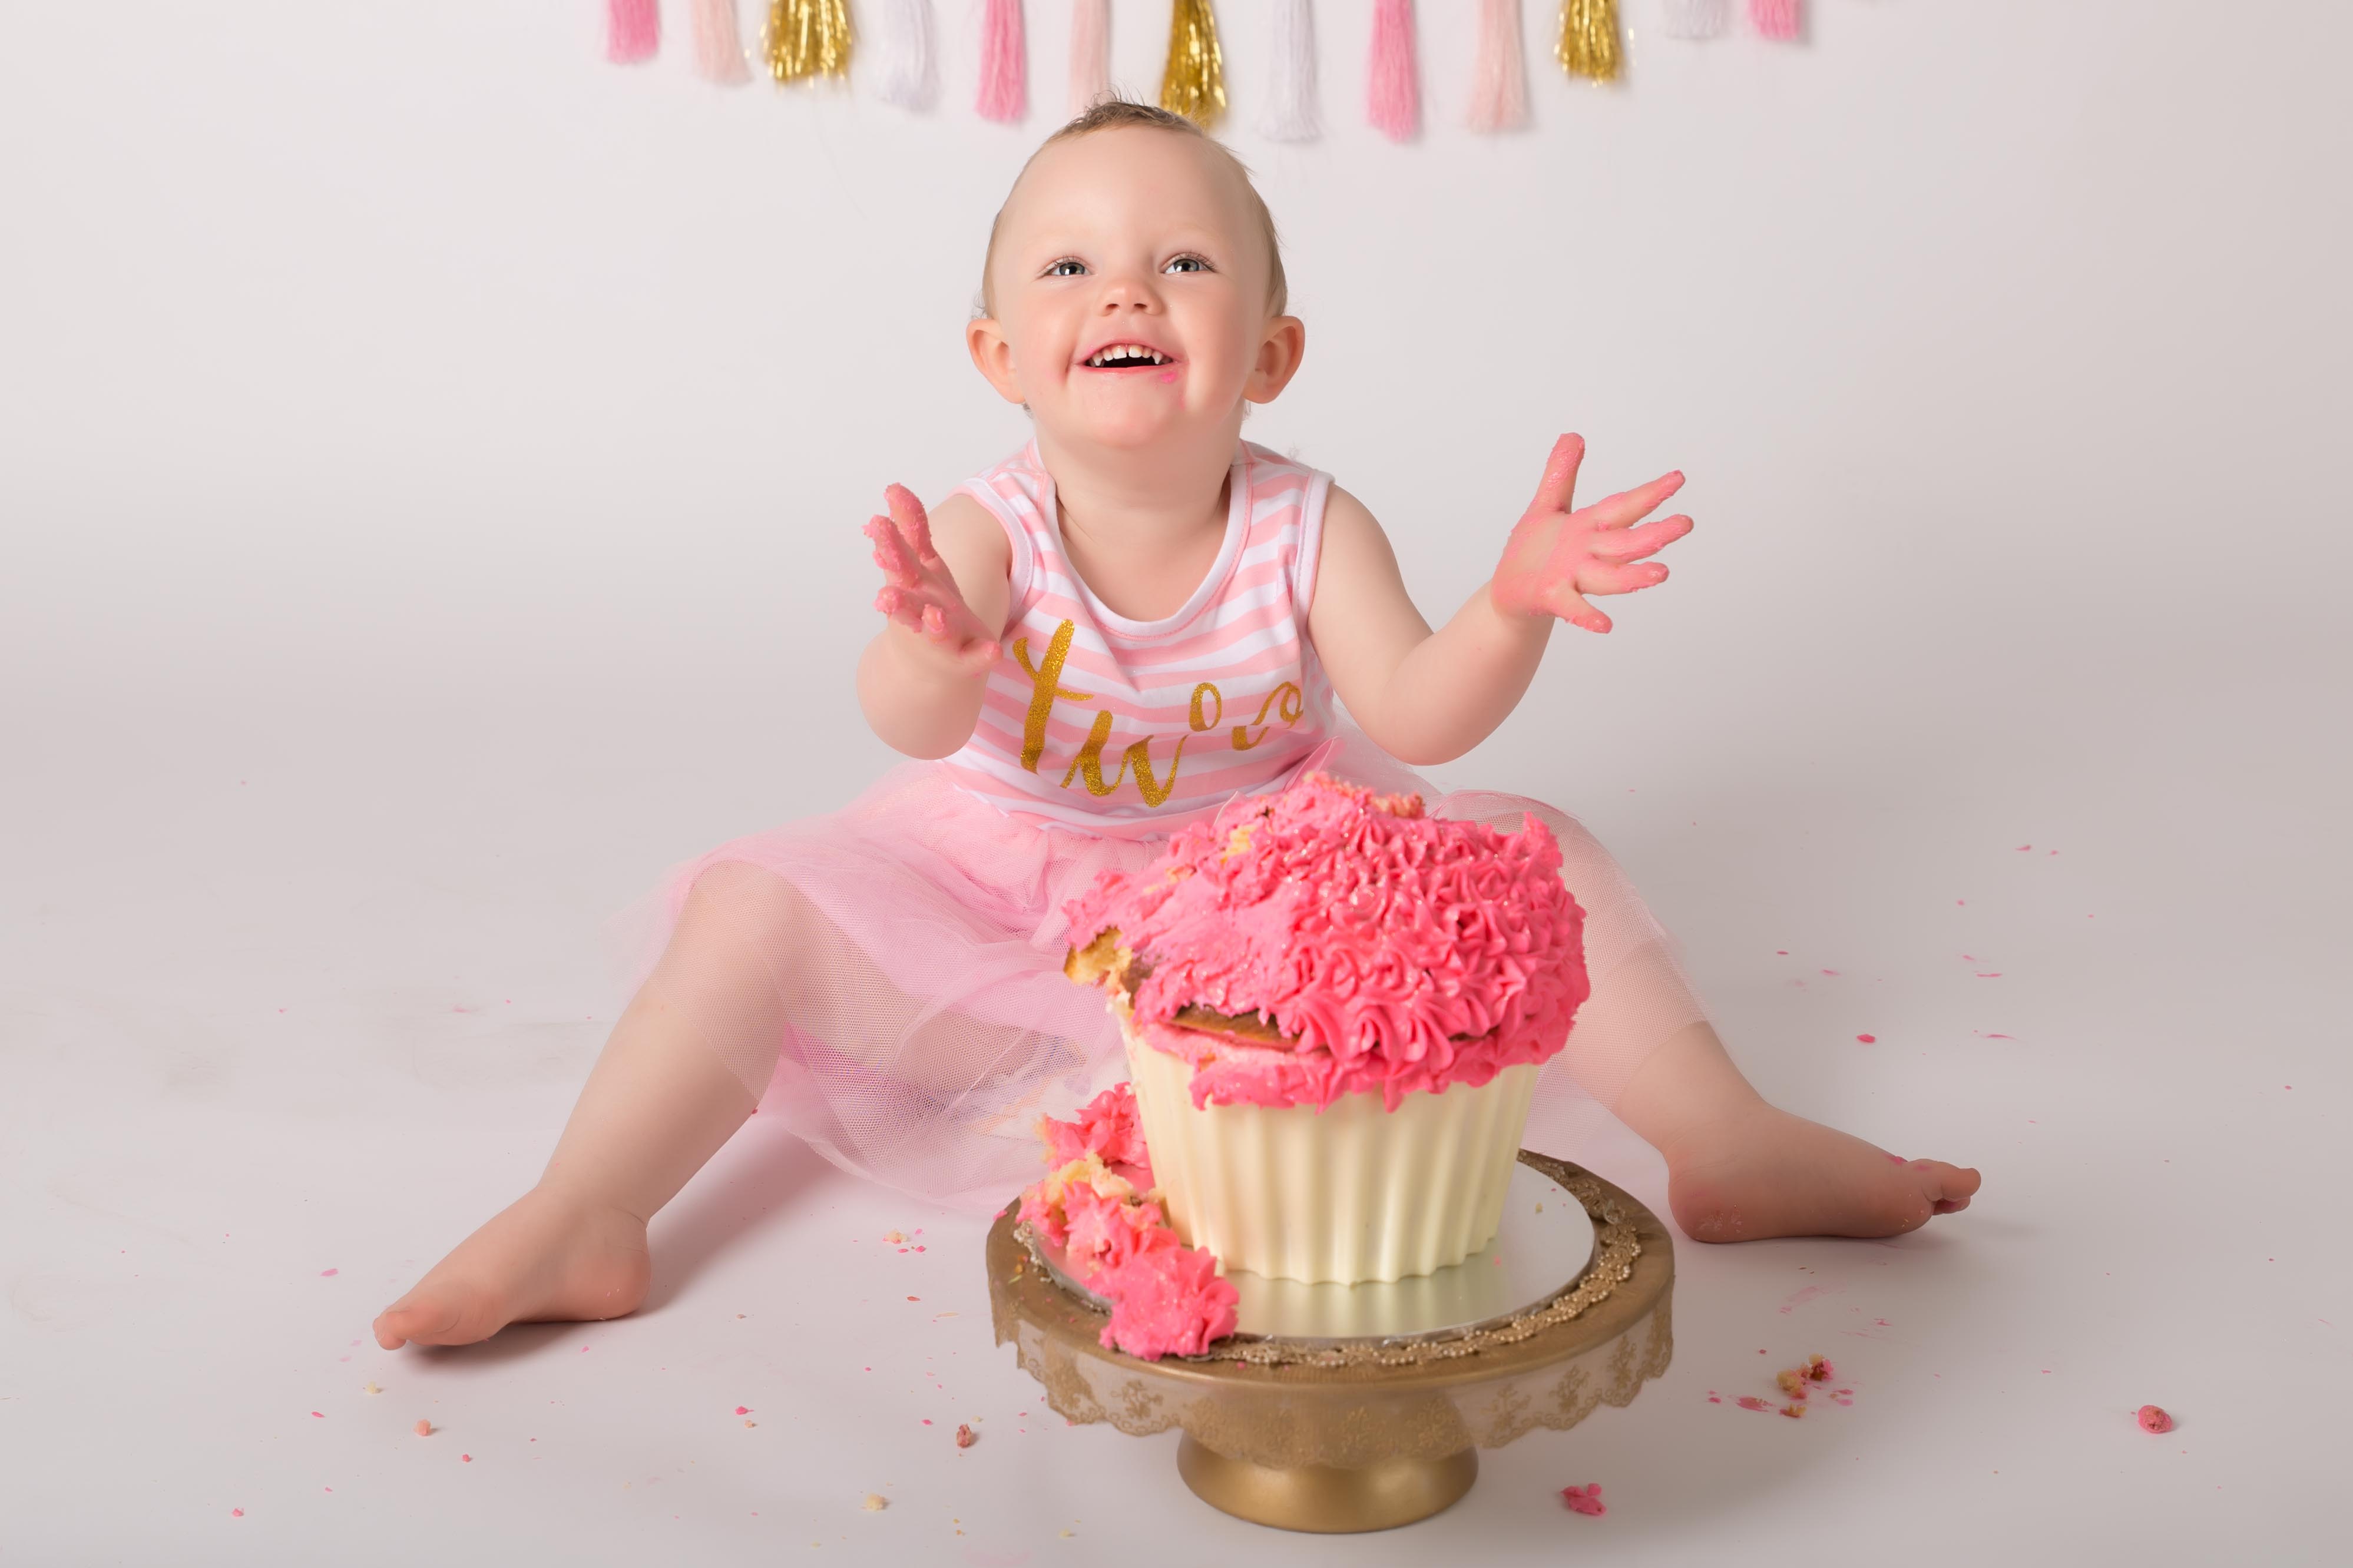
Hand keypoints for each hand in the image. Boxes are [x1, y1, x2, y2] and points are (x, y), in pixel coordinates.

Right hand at [864, 484, 1000, 674]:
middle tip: (887, 592)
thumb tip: (894, 488)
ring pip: (934, 632)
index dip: (890, 542)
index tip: (877, 522)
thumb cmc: (921, 605)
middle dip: (898, 597)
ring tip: (936, 616)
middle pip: (907, 601)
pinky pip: (973, 658)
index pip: (899, 560)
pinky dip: (981, 655)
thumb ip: (910, 528)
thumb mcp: (918, 564)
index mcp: (911, 586)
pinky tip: (992, 650)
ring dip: (934, 625)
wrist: (925, 666)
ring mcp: (940, 638)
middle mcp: (920, 611)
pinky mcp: (963, 659)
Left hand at [1489, 433, 1692, 633]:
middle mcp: (1588, 553)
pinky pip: (1573, 608)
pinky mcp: (1552, 596)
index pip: (1624, 507)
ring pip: (1609, 576)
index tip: (1678, 478)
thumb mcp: (1546, 505)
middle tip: (1685, 524)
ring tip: (1661, 573)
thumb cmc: (1534, 550)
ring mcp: (1573, 576)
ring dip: (1634, 576)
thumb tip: (1573, 435)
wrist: (1509, 592)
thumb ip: (1561, 473)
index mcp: (1589, 528)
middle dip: (1655, 534)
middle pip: (1626, 543)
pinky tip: (1604, 625)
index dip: (1649, 493)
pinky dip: (1588, 615)